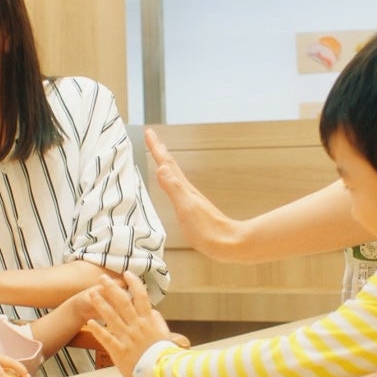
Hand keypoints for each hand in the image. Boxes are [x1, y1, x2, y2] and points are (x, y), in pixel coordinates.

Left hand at [83, 272, 173, 376]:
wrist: (161, 373)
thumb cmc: (164, 355)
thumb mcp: (164, 334)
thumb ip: (157, 321)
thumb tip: (151, 310)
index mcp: (148, 321)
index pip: (141, 296)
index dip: (134, 283)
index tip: (127, 273)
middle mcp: (137, 326)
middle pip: (122, 302)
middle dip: (111, 288)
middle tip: (102, 279)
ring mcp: (127, 338)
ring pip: (111, 316)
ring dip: (100, 304)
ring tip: (91, 294)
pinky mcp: (119, 351)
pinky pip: (105, 337)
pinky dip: (97, 329)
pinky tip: (90, 322)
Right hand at [144, 128, 242, 260]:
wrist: (228, 244)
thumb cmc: (207, 230)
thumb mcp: (186, 207)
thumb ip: (174, 188)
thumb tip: (161, 167)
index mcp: (184, 189)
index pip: (167, 163)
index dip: (157, 148)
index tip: (149, 132)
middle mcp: (187, 191)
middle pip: (171, 166)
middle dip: (160, 151)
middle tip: (151, 137)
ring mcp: (190, 200)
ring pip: (174, 176)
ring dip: (166, 164)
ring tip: (159, 158)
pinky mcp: (193, 210)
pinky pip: (177, 189)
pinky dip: (171, 181)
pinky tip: (172, 186)